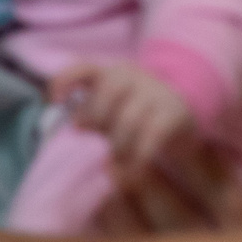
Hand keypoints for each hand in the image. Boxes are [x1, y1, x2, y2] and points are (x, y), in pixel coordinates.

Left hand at [52, 60, 198, 177]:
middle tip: (97, 140)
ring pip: (129, 118)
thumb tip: (77, 126)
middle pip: (108, 91)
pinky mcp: (174, 113)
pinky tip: (132, 173)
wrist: (187, 110)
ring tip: (116, 163)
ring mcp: (156, 92)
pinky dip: (138, 158)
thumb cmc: (139, 113)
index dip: (65, 80)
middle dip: (97, 118)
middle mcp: (135, 76)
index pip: (85, 67)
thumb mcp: (113, 108)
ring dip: (118, 146)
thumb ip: (92, 114)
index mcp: (113, 72)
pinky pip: (152, 136)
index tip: (53, 100)